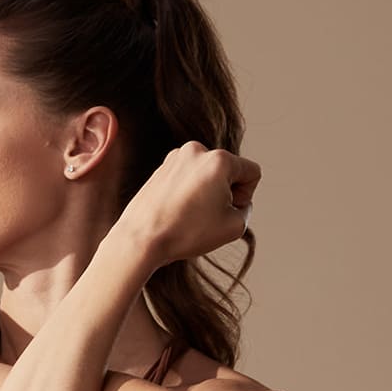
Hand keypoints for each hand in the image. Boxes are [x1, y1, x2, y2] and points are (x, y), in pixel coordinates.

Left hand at [119, 145, 257, 265]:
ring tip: (189, 215)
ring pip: (207, 175)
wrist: (140, 240)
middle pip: (228, 171)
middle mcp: (196, 150)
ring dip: (206, 193)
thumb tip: (237, 200)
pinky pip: (187, 179)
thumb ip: (247, 209)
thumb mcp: (234, 226)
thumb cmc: (186, 233)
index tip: (228, 212)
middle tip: (206, 216)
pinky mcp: (161, 169)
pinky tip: (177, 212)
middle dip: (225, 193)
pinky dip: (188, 194)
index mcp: (219, 159)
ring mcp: (175, 158)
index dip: (246, 197)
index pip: (251, 172)